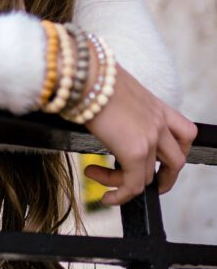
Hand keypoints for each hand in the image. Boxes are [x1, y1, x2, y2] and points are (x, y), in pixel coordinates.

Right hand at [82, 63, 196, 205]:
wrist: (83, 72)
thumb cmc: (89, 75)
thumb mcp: (113, 91)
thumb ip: (117, 108)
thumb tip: (100, 118)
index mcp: (156, 105)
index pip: (185, 134)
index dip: (175, 153)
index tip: (158, 162)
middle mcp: (159, 122)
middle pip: (175, 162)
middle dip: (162, 178)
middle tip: (142, 184)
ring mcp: (150, 137)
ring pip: (149, 177)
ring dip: (124, 184)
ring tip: (100, 179)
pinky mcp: (134, 151)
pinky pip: (133, 185)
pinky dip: (120, 196)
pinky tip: (106, 197)